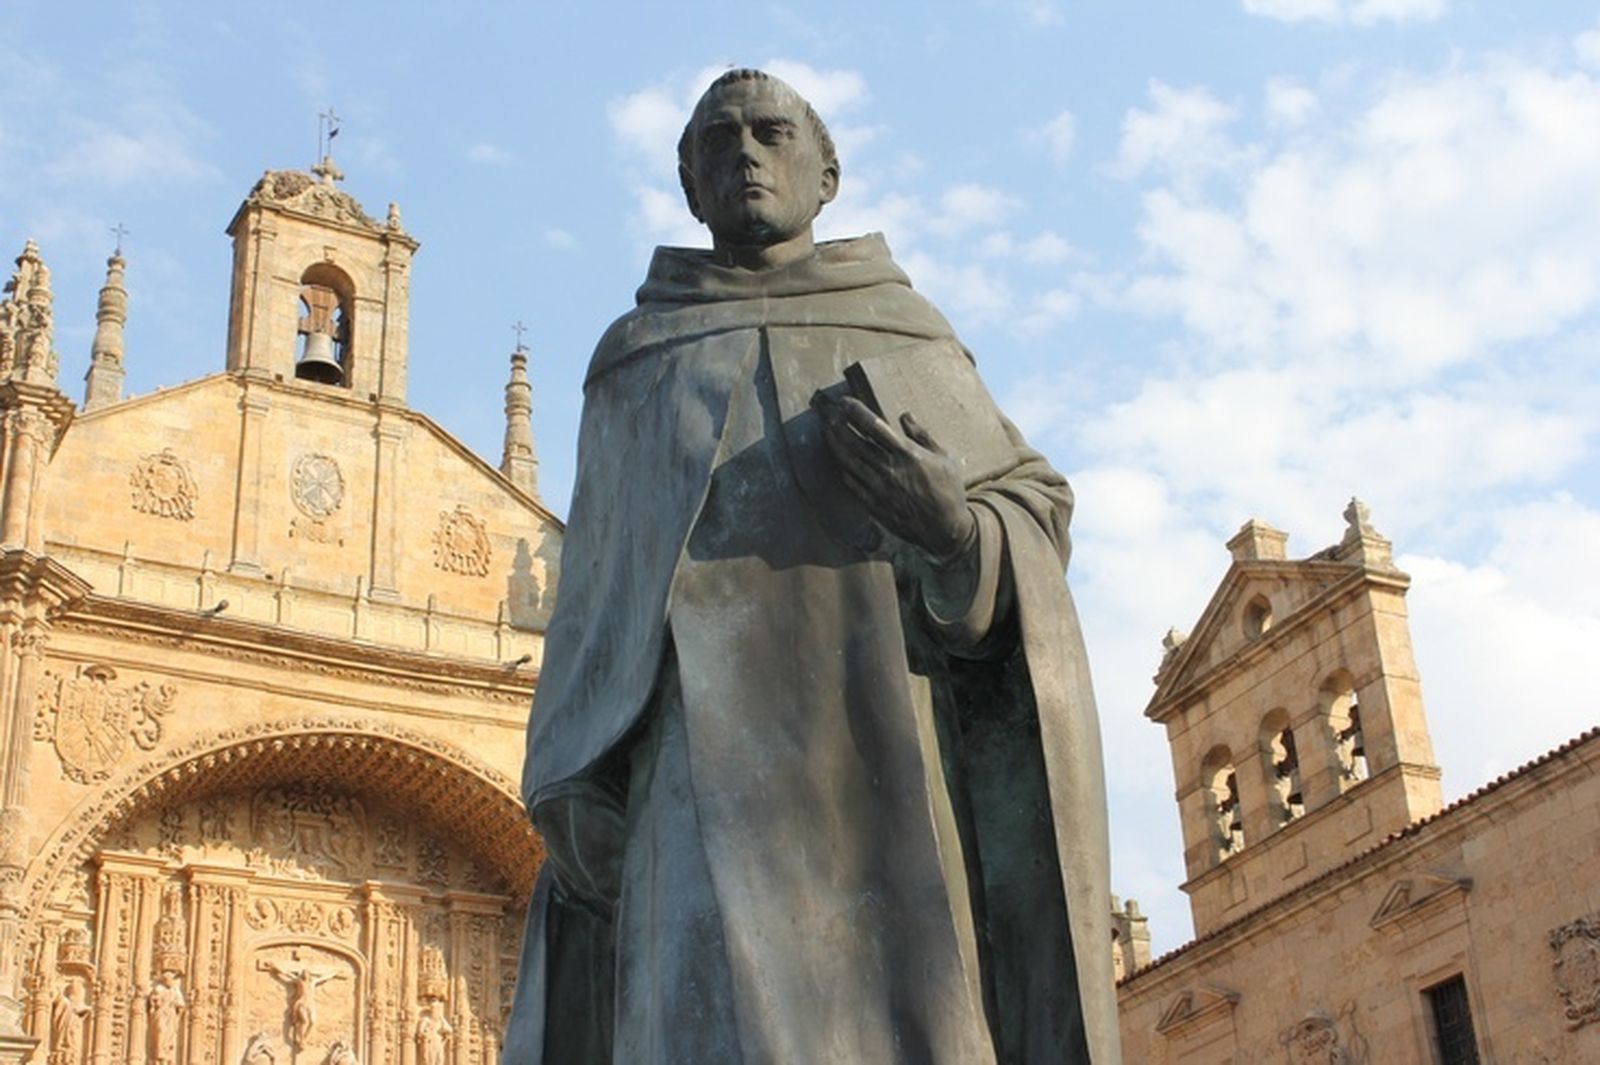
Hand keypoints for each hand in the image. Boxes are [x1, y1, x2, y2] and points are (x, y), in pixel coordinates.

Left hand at [812, 391, 976, 559]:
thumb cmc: (949, 491)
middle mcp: (889, 469)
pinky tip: (839, 460)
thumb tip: (905, 416)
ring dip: (835, 444)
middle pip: (854, 442)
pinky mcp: (874, 504)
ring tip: (826, 431)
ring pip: (849, 462)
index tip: (844, 402)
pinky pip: (852, 484)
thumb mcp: (945, 458)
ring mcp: (879, 488)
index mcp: (907, 454)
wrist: (945, 529)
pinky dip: (844, 469)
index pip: (874, 426)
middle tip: (828, 414)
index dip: (855, 411)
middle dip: (838, 425)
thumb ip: (923, 435)